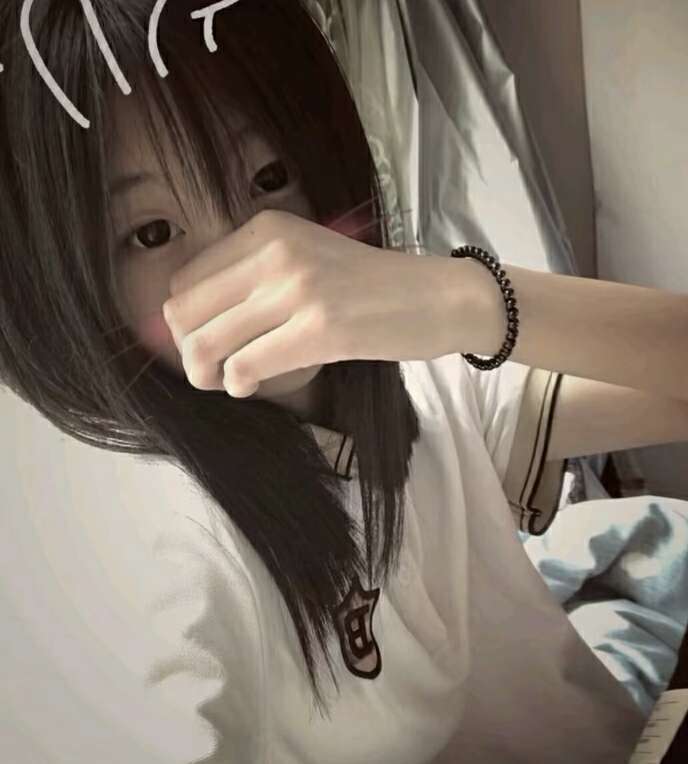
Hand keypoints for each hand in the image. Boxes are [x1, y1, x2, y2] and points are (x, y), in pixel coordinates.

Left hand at [162, 209, 459, 397]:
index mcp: (267, 229)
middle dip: (188, 352)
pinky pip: (245, 367)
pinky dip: (239, 384)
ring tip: (230, 382)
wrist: (440, 296)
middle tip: (213, 371)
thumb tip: (194, 322)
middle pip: (183, 313)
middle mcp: (275, 252)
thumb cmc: (372, 286)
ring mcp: (298, 289)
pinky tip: (254, 386)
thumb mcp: (307, 258)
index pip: (184, 280)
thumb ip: (255, 277)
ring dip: (207, 375)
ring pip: (205, 343)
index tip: (211, 342)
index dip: (186, 321)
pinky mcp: (320, 329)